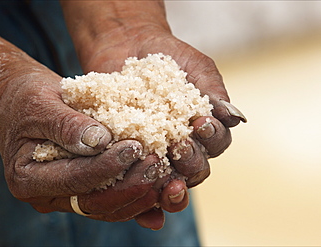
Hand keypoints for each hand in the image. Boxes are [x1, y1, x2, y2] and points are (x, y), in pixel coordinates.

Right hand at [0, 63, 175, 223]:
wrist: (18, 99)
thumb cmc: (25, 97)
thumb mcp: (40, 104)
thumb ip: (67, 125)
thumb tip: (101, 142)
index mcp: (27, 178)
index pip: (74, 180)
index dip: (106, 167)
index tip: (134, 148)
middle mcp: (45, 195)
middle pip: (93, 202)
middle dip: (128, 186)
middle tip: (157, 165)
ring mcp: (63, 195)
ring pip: (105, 206)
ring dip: (136, 194)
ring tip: (163, 173)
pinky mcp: (80, 187)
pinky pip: (109, 198)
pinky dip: (133, 196)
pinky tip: (158, 190)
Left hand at [64, 2, 245, 227]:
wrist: (129, 47)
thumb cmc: (168, 58)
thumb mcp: (197, 69)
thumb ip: (214, 92)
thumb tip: (236, 118)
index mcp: (202, 131)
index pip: (216, 145)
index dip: (212, 138)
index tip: (201, 122)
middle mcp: (181, 147)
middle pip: (195, 169)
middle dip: (191, 160)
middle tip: (181, 142)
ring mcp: (154, 153)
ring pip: (167, 180)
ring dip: (168, 182)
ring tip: (160, 168)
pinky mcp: (127, 155)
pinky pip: (134, 178)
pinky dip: (138, 191)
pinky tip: (137, 191)